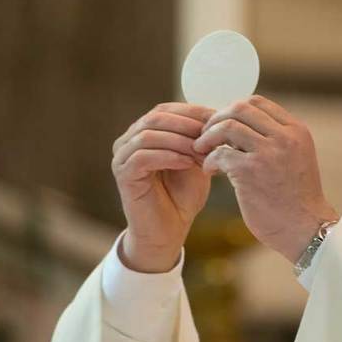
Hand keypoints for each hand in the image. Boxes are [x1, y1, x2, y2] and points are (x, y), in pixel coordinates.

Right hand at [111, 103, 213, 271]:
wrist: (169, 231)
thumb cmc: (182, 196)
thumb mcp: (196, 160)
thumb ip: (200, 138)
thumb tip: (219, 114)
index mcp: (145, 132)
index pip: (167, 109)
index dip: (193, 111)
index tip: (219, 118)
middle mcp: (129, 140)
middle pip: (156, 117)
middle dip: (187, 124)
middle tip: (211, 134)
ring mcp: (122, 156)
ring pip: (149, 134)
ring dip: (179, 141)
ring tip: (202, 151)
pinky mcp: (122, 174)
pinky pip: (142, 156)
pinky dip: (168, 156)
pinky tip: (187, 163)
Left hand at [193, 95, 338, 262]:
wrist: (306, 229)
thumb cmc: (296, 199)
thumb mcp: (295, 158)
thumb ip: (275, 139)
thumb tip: (238, 126)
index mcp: (296, 130)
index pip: (258, 102)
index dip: (233, 111)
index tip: (222, 125)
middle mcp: (285, 137)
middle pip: (240, 108)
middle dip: (217, 119)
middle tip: (205, 135)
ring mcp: (268, 153)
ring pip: (227, 126)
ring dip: (208, 137)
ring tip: (202, 151)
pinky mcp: (251, 171)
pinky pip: (220, 154)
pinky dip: (209, 160)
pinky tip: (210, 171)